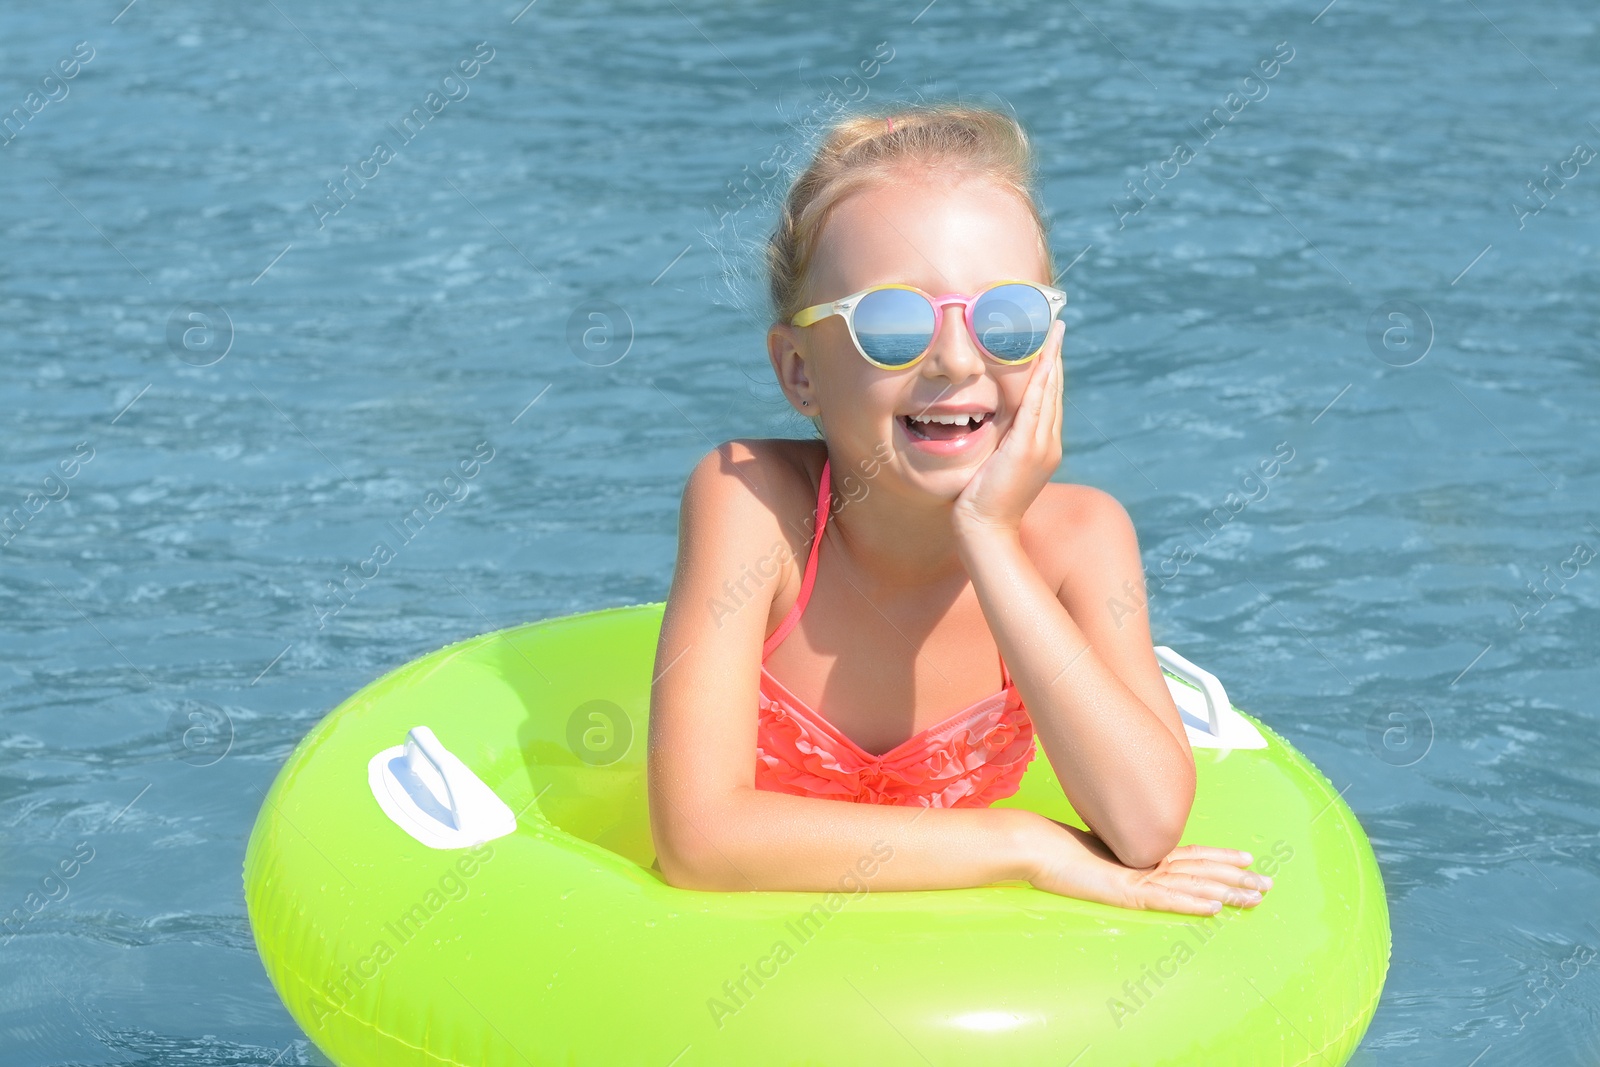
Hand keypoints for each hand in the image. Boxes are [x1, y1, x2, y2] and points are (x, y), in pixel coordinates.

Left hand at [951, 318, 1063, 536]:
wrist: (985, 532)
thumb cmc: (981, 506)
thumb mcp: (994, 469)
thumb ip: (999, 449)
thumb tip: (989, 433)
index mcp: (1042, 449)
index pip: (1048, 401)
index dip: (1049, 372)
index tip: (1048, 345)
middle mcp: (1048, 444)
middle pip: (1054, 391)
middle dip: (1054, 358)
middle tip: (1056, 326)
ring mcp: (1041, 447)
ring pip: (1050, 393)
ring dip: (1052, 359)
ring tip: (1054, 331)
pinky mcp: (1027, 449)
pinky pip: (1037, 405)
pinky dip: (1042, 380)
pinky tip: (1044, 358)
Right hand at [1023, 816, 1271, 915]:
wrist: (1035, 845)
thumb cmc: (1058, 850)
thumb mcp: (1096, 856)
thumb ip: (1118, 861)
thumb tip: (1129, 865)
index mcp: (1141, 851)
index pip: (1191, 855)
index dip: (1221, 857)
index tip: (1249, 859)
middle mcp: (1146, 859)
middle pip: (1201, 868)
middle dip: (1238, 877)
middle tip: (1269, 885)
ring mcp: (1137, 875)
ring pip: (1192, 883)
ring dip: (1226, 891)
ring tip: (1255, 898)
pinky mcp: (1125, 890)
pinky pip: (1166, 899)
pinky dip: (1192, 903)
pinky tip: (1215, 908)